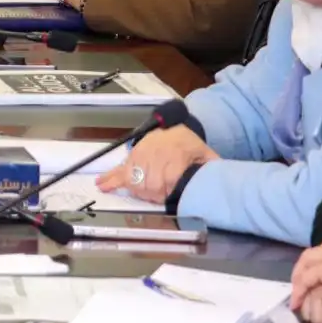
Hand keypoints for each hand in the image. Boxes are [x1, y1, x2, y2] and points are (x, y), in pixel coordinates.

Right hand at [95, 125, 217, 202]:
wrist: (176, 126)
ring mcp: (140, 156)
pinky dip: (111, 179)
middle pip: (147, 186)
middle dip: (152, 193)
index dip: (164, 194)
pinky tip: (102, 185)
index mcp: (174, 158)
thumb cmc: (191, 145)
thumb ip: (212, 170)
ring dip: (138, 188)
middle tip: (160, 193)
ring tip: (143, 191)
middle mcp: (154, 156)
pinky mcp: (132, 156)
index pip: (162, 185)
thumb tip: (219, 184)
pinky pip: (119, 169)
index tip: (169, 196)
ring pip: (134, 180)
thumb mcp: (207, 156)